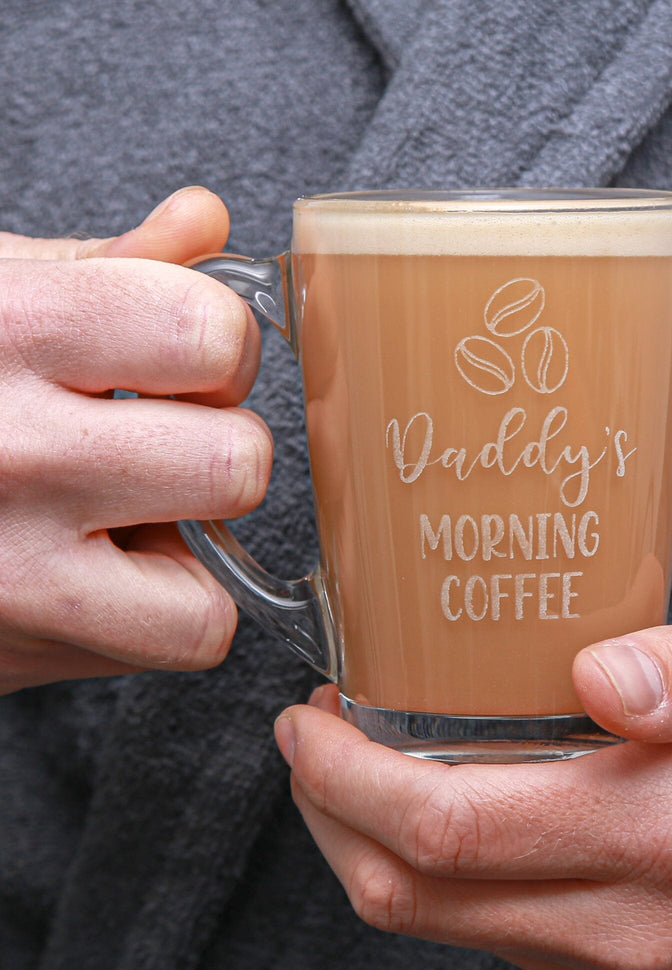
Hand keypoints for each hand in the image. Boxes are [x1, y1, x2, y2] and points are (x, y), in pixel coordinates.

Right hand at [0, 187, 270, 693]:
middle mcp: (7, 444)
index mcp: (6, 327)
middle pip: (238, 458)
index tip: (182, 364)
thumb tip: (205, 218)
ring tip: (122, 510)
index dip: (222, 348)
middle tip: (156, 446)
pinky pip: (187, 634)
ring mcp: (9, 559)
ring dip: (197, 534)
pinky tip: (104, 571)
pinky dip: (170, 611)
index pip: (209, 332)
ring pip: (217, 566)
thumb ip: (108, 263)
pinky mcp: (20, 638)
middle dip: (219, 448)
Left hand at [274, 578, 671, 969]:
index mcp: (669, 828)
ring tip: (366, 760)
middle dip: (332, 813)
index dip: (351, 775)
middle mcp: (635, 922)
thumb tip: (600, 676)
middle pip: (418, 892)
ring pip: (444, 926)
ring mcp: (630, 968)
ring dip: (375, 846)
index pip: (452, 827)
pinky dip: (443, 875)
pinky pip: (499, 936)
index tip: (315, 716)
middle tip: (317, 733)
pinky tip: (452, 804)